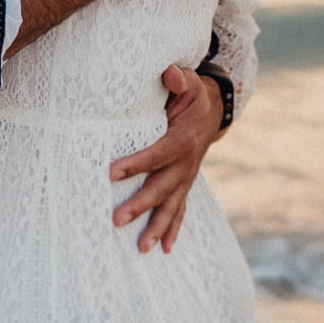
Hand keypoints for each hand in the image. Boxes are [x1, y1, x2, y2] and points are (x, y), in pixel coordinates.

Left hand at [109, 65, 223, 252]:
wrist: (213, 111)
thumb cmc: (191, 96)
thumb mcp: (188, 82)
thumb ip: (178, 78)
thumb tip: (168, 72)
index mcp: (182, 139)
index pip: (157, 154)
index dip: (135, 164)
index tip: (110, 173)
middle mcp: (186, 164)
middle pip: (161, 187)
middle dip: (140, 205)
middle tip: (116, 219)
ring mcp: (187, 178)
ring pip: (171, 206)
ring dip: (157, 227)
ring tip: (141, 248)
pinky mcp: (185, 184)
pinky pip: (180, 210)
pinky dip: (173, 230)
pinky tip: (163, 250)